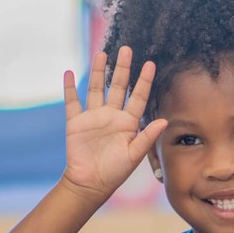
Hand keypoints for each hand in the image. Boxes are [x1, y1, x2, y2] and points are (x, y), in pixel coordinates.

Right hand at [60, 46, 167, 205]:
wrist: (90, 183)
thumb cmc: (114, 172)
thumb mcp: (133, 155)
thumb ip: (147, 137)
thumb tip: (163, 120)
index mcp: (128, 123)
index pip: (138, 97)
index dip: (144, 81)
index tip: (150, 63)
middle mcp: (112, 116)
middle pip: (118, 87)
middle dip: (122, 68)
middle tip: (127, 49)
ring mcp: (93, 118)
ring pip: (96, 89)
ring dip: (99, 72)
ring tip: (101, 53)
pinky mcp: (76, 123)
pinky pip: (72, 102)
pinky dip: (70, 88)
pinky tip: (69, 73)